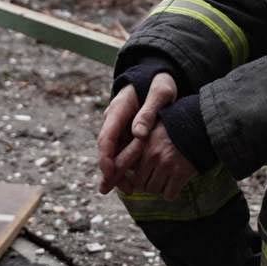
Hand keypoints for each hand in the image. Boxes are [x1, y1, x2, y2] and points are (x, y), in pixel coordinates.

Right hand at [96, 73, 177, 194]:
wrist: (158, 76)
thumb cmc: (160, 82)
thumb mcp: (160, 93)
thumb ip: (149, 111)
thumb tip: (138, 134)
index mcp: (118, 109)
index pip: (106, 137)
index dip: (106, 157)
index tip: (110, 173)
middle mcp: (114, 119)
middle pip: (107, 149)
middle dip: (111, 171)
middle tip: (119, 189)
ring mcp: (119, 126)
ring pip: (113, 152)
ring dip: (118, 172)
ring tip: (128, 190)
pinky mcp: (127, 131)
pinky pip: (122, 151)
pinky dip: (126, 165)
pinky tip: (133, 180)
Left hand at [117, 121, 196, 199]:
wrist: (202, 123)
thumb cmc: (178, 125)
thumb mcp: (155, 127)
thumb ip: (141, 142)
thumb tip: (129, 162)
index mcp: (144, 144)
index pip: (125, 167)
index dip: (126, 175)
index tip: (127, 180)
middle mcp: (153, 155)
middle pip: (140, 183)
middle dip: (146, 183)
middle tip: (155, 179)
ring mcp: (166, 165)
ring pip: (154, 190)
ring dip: (159, 188)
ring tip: (166, 180)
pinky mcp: (181, 173)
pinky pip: (169, 194)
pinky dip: (171, 192)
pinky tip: (175, 184)